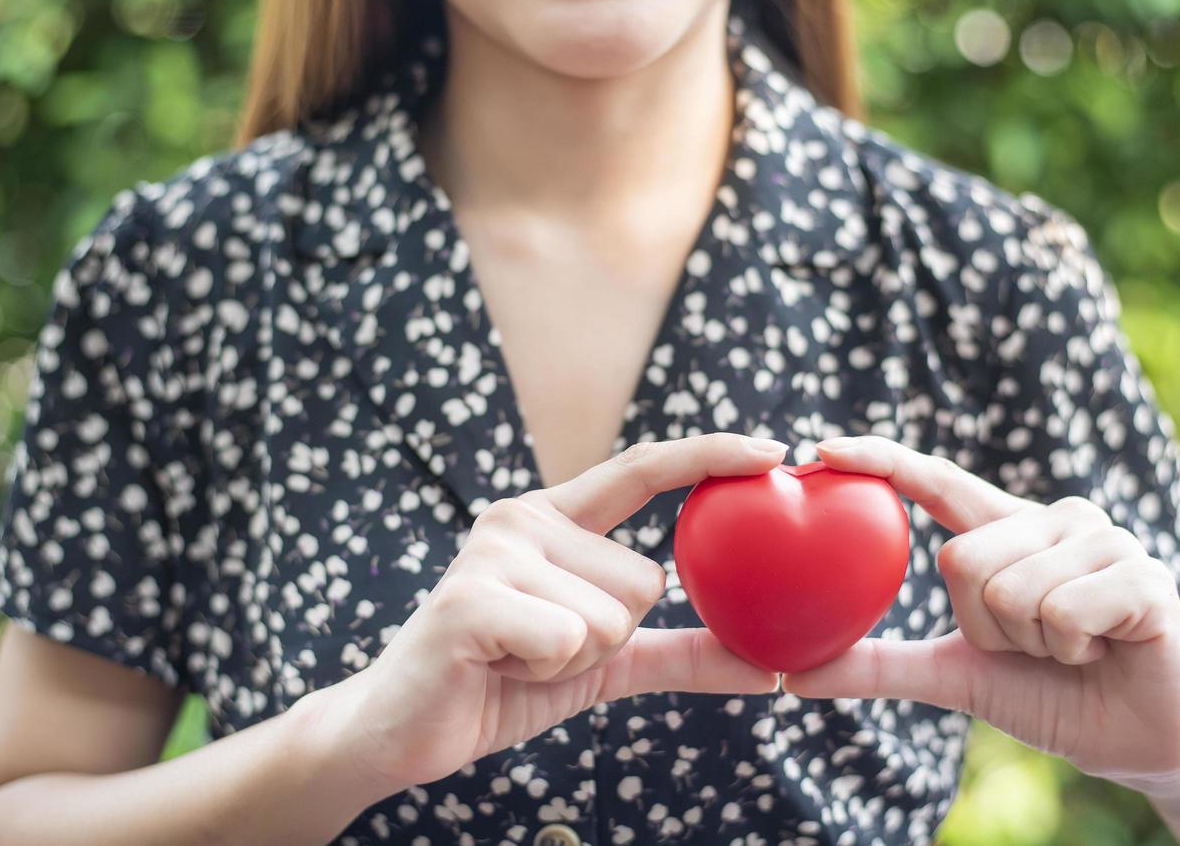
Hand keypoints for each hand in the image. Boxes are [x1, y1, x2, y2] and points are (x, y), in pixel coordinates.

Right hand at [315, 433, 784, 789]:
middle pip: (646, 580)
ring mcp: (494, 551)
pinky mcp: (472, 597)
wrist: (403, 729)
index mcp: (553, 517)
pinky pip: (571, 639)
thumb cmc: (503, 680)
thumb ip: (682, 651)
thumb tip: (775, 667)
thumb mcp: (605, 661)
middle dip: (612, 638)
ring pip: (614, 616)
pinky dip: (547, 670)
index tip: (776, 451)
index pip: (642, 469)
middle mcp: (524, 516)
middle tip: (543, 648)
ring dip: (577, 659)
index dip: (709, 456)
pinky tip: (500, 665)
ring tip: (517, 656)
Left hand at [780, 435, 1179, 796]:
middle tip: (1032, 645)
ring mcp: (1106, 539)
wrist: (1139, 743)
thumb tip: (794, 673)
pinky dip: (1072, 650)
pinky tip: (1104, 650)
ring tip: (1071, 649)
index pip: (938, 481)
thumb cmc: (1049, 694)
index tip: (821, 449)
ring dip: (1032, 645)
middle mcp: (1055, 518)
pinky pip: (1063, 611)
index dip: (882, 461)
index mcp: (1008, 530)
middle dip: (986, 628)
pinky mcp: (1147, 576)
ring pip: (1011, 592)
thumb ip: (880, 664)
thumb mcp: (956, 674)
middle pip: (962, 562)